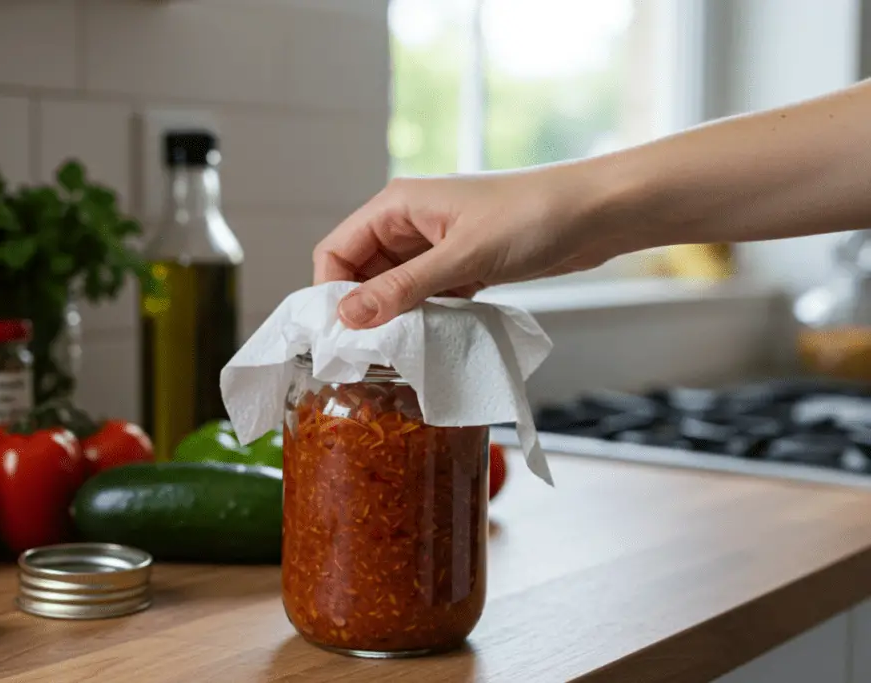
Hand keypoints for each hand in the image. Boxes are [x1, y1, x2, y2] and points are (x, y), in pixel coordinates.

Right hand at [313, 162, 640, 328]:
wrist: (597, 213)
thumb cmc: (532, 217)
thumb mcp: (461, 257)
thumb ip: (402, 288)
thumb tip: (347, 316)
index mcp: (398, 204)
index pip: (338, 249)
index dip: (331, 291)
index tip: (340, 335)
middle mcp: (410, 222)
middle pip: (362, 271)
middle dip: (362, 309)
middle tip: (369, 354)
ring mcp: (436, 244)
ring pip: (394, 286)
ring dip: (395, 316)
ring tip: (399, 352)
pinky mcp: (462, 263)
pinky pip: (426, 294)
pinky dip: (424, 316)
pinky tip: (431, 339)